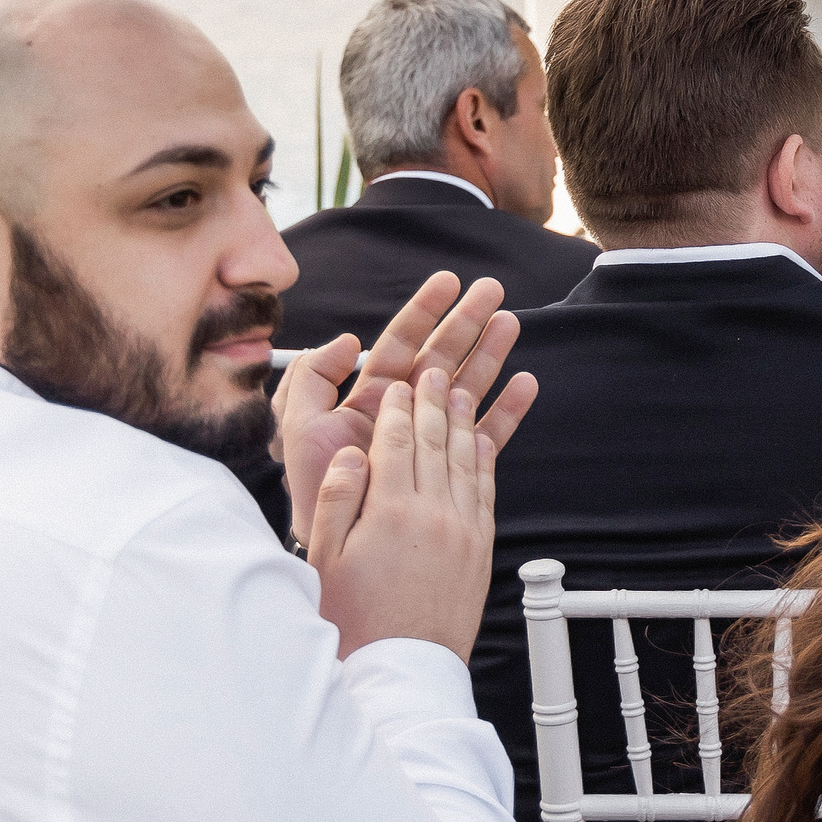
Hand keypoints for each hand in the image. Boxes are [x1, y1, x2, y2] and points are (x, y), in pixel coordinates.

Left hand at [273, 272, 537, 550]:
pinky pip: (484, 433)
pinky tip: (524, 385)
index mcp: (371, 395)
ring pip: (467, 385)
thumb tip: (350, 339)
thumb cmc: (312, 486)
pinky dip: (506, 409)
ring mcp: (430, 437)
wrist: (333, 539)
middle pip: (442, 356)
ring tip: (510, 325)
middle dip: (467, 322)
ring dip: (489, 354)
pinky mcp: (451, 466)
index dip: (424, 311)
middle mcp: (403, 410)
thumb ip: (312, 376)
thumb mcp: (297, 424)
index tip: (448, 283)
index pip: (401, 343)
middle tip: (493, 292)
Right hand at [308, 369, 498, 660]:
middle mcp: (432, 513)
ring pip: (464, 460)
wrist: (403, 668)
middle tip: (436, 372)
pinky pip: (485, 490)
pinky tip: (483, 440)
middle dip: (434, 401)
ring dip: (464, 420)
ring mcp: (462, 529)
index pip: (395, 443)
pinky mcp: (481, 547)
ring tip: (462, 391)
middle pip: (434, 442)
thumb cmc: (356, 619)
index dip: (398, 409)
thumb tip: (351, 453)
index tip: (400, 384)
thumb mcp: (326, 559)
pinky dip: (484, 459)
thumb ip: (337, 499)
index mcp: (390, 511)